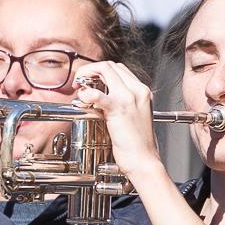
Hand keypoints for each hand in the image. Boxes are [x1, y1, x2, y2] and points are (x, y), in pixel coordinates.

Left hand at [70, 60, 161, 180]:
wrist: (144, 160)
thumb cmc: (137, 143)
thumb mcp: (133, 115)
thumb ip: (120, 102)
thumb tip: (100, 95)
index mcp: (142, 91)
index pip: (118, 68)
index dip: (99, 71)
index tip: (89, 81)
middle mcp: (137, 91)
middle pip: (110, 65)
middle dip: (90, 70)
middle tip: (80, 83)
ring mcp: (129, 98)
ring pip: (105, 69)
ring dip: (86, 75)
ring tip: (79, 89)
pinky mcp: (119, 109)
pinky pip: (98, 94)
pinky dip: (86, 93)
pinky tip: (83, 100)